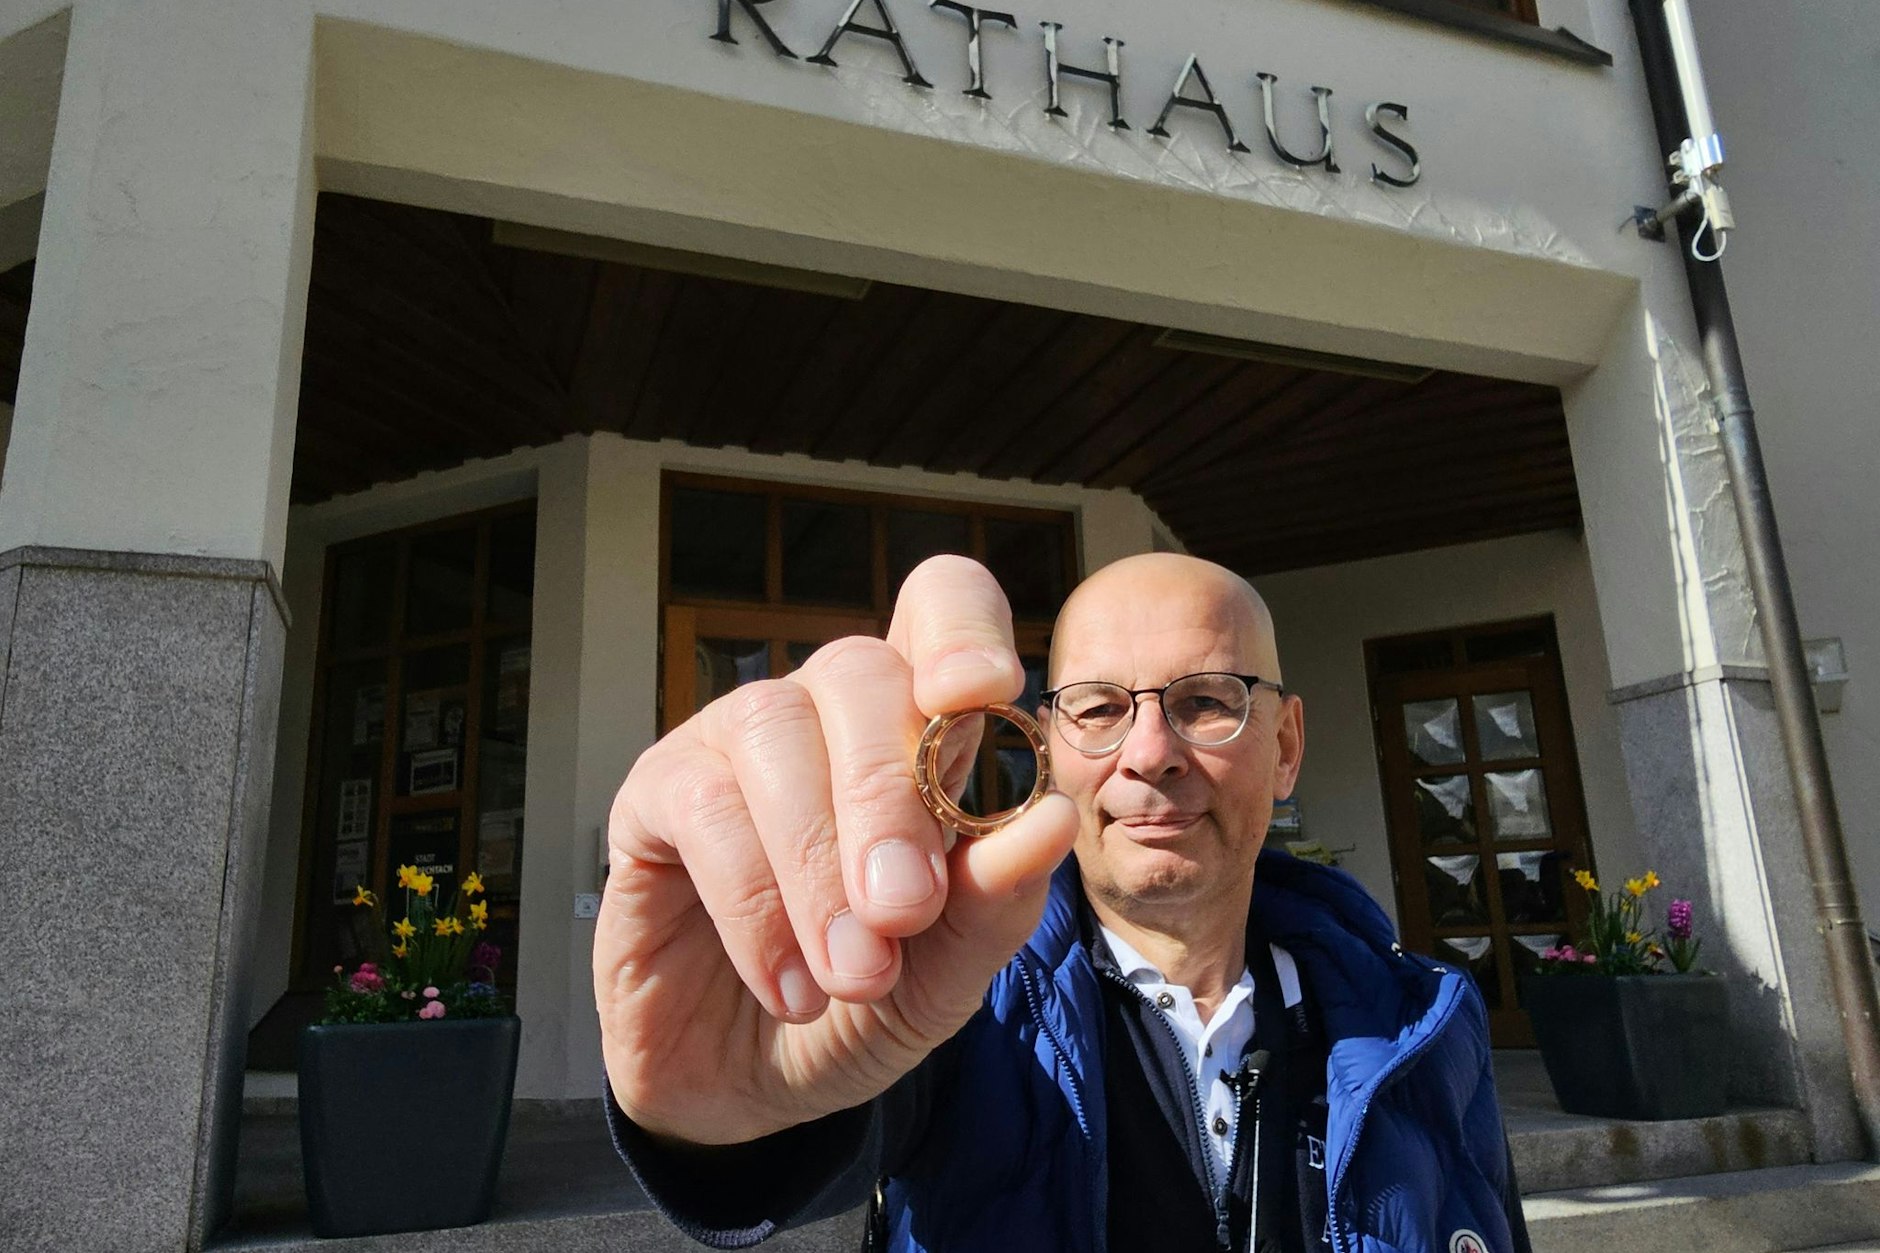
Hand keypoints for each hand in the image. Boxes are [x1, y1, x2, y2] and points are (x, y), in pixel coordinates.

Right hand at [595, 556, 1078, 1144]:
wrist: (753, 1094)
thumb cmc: (862, 1005)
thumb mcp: (947, 973)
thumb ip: (996, 901)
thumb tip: (1049, 819)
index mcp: (915, 726)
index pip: (940, 606)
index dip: (961, 628)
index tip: (981, 694)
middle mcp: (822, 713)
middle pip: (857, 671)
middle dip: (889, 796)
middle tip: (902, 914)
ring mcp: (729, 744)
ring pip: (772, 731)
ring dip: (817, 862)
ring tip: (853, 975)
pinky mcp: (653, 797)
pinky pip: (701, 806)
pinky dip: (755, 904)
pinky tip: (789, 986)